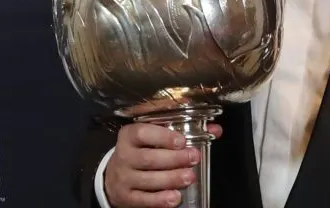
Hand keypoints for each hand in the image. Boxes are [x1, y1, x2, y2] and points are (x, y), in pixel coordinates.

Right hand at [103, 121, 222, 207]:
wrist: (115, 176)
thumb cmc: (141, 151)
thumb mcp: (154, 138)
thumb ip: (183, 131)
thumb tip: (215, 129)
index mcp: (129, 136)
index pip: (143, 133)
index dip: (163, 137)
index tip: (182, 141)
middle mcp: (124, 156)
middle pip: (149, 158)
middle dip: (174, 159)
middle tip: (194, 157)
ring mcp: (123, 178)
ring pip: (148, 180)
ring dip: (171, 179)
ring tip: (189, 177)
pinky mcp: (126, 196)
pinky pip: (143, 200)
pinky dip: (160, 200)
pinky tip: (175, 197)